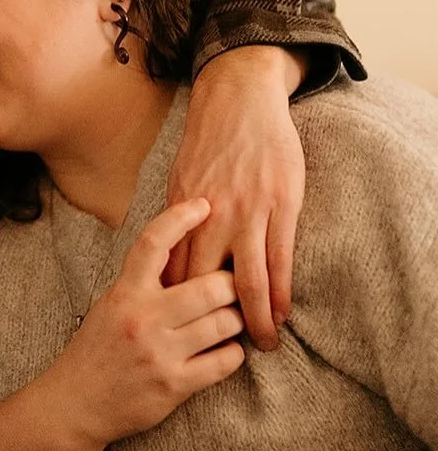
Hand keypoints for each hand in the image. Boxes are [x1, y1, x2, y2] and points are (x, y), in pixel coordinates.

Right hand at [40, 198, 244, 449]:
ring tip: (233, 320)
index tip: (204, 204)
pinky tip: (226, 350)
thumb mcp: (111, 305)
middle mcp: (143, 318)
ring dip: (237, 320)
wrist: (75, 403)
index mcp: (125, 292)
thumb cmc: (96, 350)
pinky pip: (225, 362)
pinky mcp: (174, 385)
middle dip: (232, 285)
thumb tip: (182, 251)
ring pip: (225, 323)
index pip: (154, 242)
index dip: (181, 217)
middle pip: (210, 286)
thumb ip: (142, 282)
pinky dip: (234, 353)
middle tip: (234, 287)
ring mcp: (160, 352)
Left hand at [166, 47, 305, 349]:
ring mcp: (248, 213)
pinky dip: (280, 293)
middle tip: (222, 351)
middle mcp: (211, 217)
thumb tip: (169, 255)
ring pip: (248, 281)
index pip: (175, 272)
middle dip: (213, 323)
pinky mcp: (280, 207)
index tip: (181, 333)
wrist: (239, 99)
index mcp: (183, 212)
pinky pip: (280, 260)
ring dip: (255, 319)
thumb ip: (179, 218)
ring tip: (262, 345)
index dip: (179, 307)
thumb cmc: (210, 141)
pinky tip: (281, 314)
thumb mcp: (181, 178)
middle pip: (206, 284)